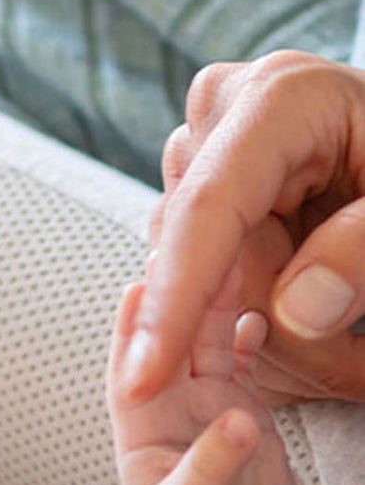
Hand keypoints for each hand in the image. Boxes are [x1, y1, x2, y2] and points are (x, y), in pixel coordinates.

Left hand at [108, 268, 295, 484]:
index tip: (139, 289)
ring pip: (204, 341)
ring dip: (213, 301)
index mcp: (139, 435)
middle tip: (190, 247)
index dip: (132, 331)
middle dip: (176, 298)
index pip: (130, 373)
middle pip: (166, 344)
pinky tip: (260, 300)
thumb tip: (235, 424)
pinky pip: (236, 357)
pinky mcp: (239, 407)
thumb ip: (211, 466)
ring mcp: (202, 406)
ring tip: (232, 255)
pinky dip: (245, 328)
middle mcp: (165, 413)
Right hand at [126, 51, 364, 404]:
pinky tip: (320, 309)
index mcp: (279, 101)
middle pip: (206, 261)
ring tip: (354, 342)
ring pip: (203, 283)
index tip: (142, 383)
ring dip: (274, 332)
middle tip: (361, 364)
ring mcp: (207, 154)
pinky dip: (263, 318)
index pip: (204, 212)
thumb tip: (292, 313)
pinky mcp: (203, 190)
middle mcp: (223, 120)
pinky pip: (209, 282)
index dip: (174, 302)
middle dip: (272, 328)